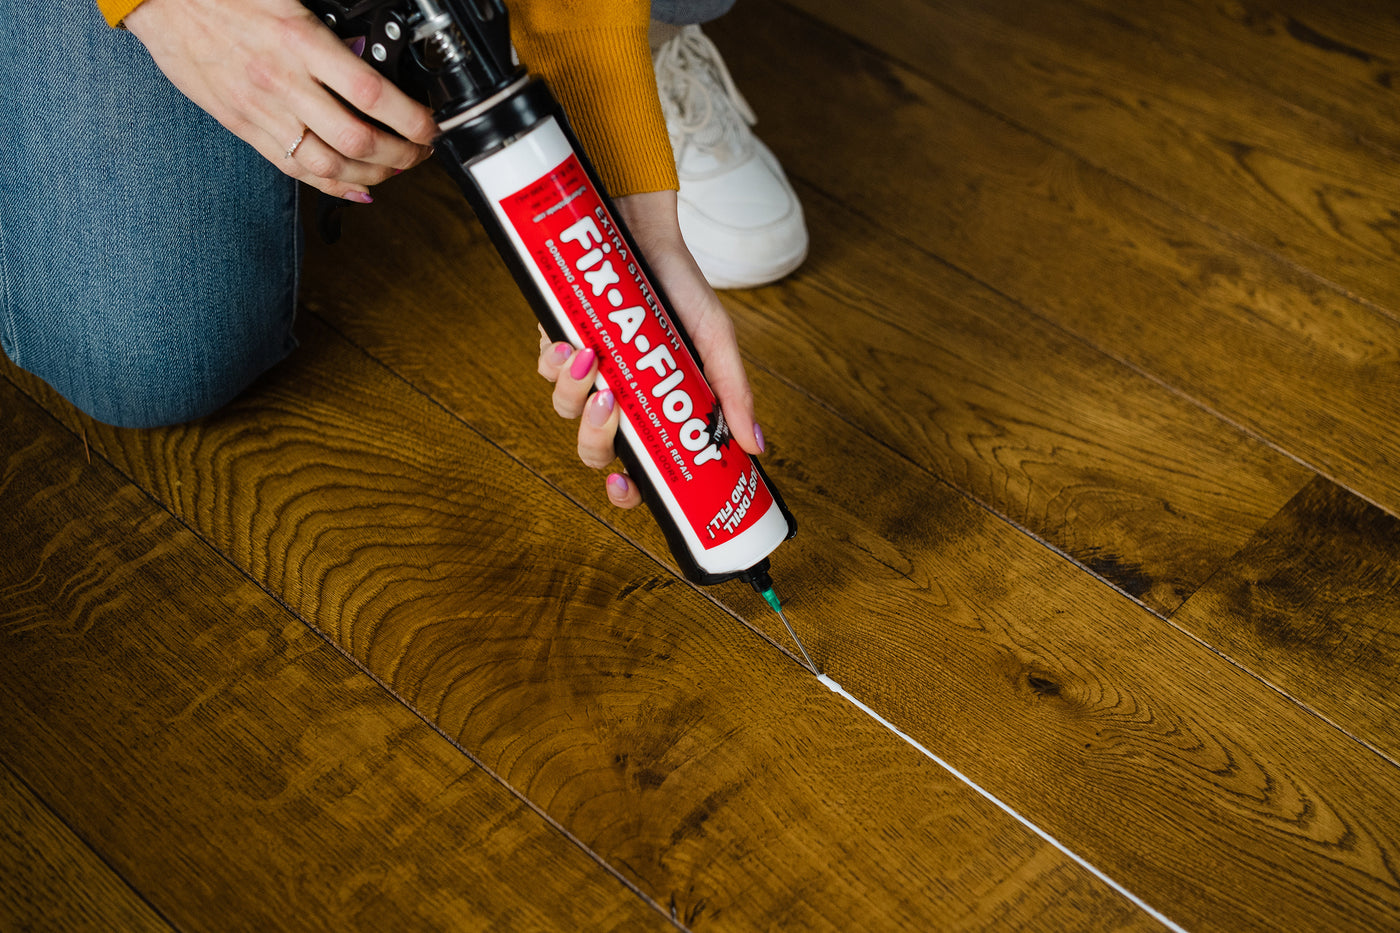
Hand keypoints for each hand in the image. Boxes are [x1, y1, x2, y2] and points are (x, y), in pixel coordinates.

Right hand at [124, 0, 436, 200]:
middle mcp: (283, 82)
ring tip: (396, 170)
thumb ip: (329, 27)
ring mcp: (263, 111)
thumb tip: (369, 47)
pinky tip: (357, 190)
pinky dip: (333, 186)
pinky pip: (294, 169)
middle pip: (357, 139)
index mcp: (299, 40)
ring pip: (330, 164)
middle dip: (402, 154)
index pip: (371, 94)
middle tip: (421, 150)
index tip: (429, 124)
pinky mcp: (244, 127)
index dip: (410, 118)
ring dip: (373, 175)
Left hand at [537, 189, 762, 509]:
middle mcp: (617, 398)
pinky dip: (557, 359)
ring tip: (590, 359)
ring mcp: (586, 372)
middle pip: (592, 448)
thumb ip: (732, 394)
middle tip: (608, 404)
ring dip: (571, 391)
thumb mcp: (716, 342)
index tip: (623, 484)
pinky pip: (547, 366)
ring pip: (563, 408)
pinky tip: (573, 339)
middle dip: (594, 437)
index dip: (625, 491)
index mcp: (655, 411)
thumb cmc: (684, 289)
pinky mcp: (559, 340)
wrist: (647, 233)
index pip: (636, 469)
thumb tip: (756, 446)